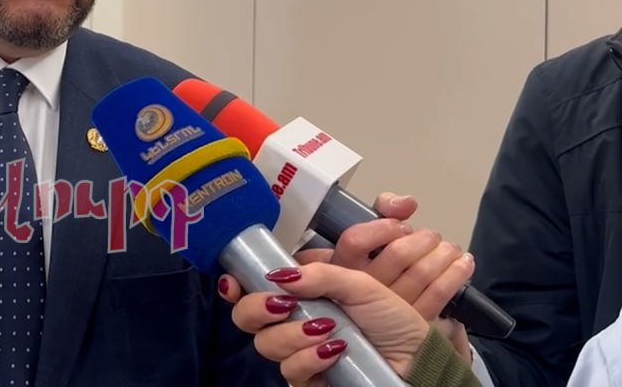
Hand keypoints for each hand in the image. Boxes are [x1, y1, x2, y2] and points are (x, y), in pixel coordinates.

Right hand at [221, 263, 439, 384]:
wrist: (417, 359)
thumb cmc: (393, 319)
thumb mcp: (361, 284)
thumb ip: (320, 274)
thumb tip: (281, 276)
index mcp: (300, 293)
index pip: (252, 287)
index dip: (235, 285)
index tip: (234, 283)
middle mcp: (292, 321)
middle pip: (246, 317)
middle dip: (258, 308)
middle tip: (284, 304)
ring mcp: (298, 351)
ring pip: (265, 344)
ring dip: (292, 335)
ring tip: (327, 329)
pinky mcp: (307, 378)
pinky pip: (289, 370)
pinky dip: (309, 358)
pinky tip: (335, 350)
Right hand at [294, 192, 472, 356]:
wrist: (382, 326)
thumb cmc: (372, 275)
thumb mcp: (368, 238)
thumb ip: (382, 210)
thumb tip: (405, 203)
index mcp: (342, 266)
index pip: (354, 240)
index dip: (382, 228)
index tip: (398, 226)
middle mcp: (361, 288)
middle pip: (397, 255)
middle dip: (422, 239)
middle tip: (430, 237)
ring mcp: (388, 308)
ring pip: (422, 272)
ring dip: (444, 254)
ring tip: (451, 249)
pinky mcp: (413, 323)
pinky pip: (439, 295)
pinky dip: (457, 274)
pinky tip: (463, 265)